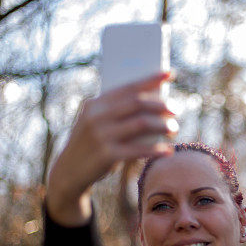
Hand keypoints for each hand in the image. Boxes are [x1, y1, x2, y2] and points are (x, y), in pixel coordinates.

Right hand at [46, 73, 176, 225]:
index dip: (151, 79)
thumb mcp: (97, 123)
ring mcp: (100, 135)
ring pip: (141, 123)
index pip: (128, 87)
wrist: (69, 171)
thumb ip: (118, 112)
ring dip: (162, 125)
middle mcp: (96, 116)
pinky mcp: (106, 155)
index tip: (170, 74)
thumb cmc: (92, 144)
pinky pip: (138, 150)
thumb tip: (155, 101)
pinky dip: (155, 149)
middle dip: (161, 105)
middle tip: (176, 110)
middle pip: (137, 103)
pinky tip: (168, 151)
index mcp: (95, 104)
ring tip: (174, 129)